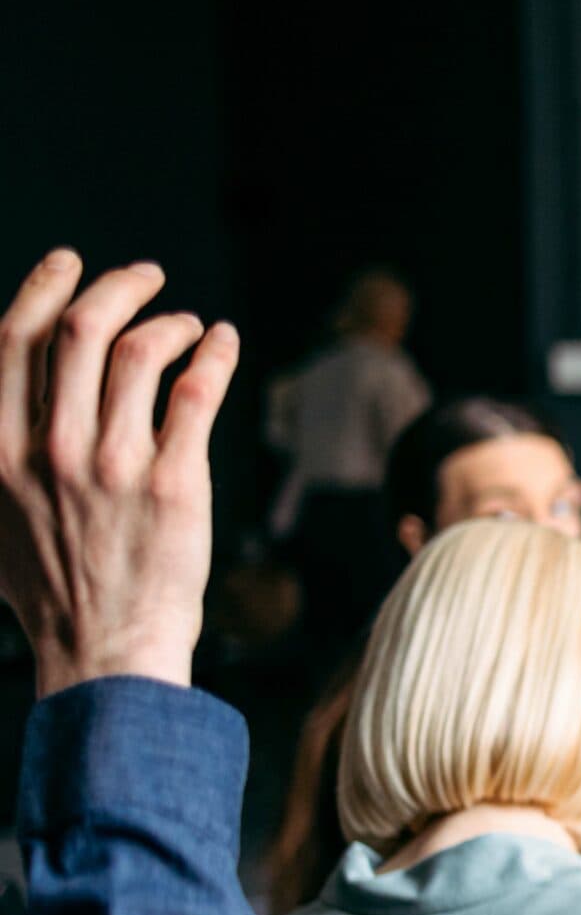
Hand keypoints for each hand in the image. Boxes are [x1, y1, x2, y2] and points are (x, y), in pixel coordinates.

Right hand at [0, 252, 238, 697]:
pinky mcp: (174, 482)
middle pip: (82, 330)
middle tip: (147, 275)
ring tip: (192, 325)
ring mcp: (114, 464)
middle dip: (117, 286)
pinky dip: (216, 353)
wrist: (105, 651)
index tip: (71, 263)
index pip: (12, 340)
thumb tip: (4, 414)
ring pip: (143, 350)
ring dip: (172, 321)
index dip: (43, 287)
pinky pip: (199, 391)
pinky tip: (224, 344)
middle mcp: (50, 449)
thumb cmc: (51, 591)